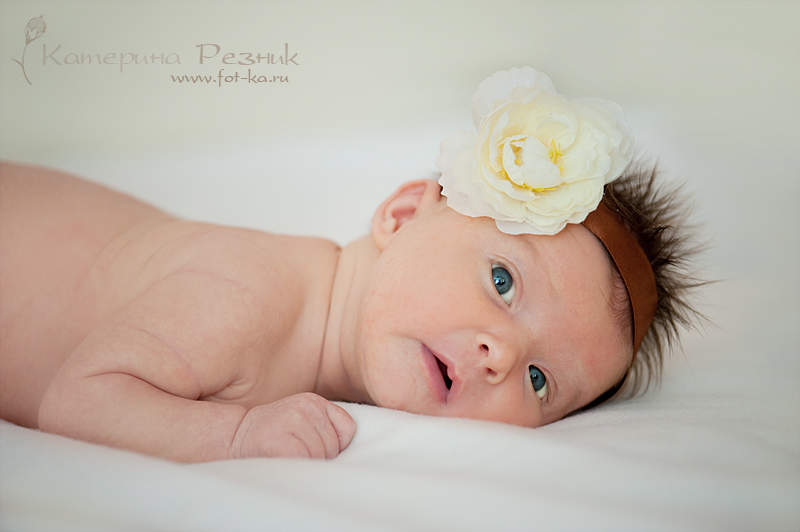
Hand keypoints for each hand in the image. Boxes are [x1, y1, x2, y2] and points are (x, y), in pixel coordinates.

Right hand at [229, 393, 355, 458]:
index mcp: (315, 401)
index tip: (309, 447)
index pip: (347, 430)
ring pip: (320, 456)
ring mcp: (292, 420)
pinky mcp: (279, 440)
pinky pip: (304, 462)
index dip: (333, 447)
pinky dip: (296, 468)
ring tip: (285, 456)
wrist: (234, 436)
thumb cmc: (275, 436)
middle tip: (294, 453)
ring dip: (306, 464)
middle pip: (334, 447)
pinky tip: (281, 460)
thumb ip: (326, 427)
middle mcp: (306, 406)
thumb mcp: (304, 422)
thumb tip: (352, 452)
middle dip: (319, 458)